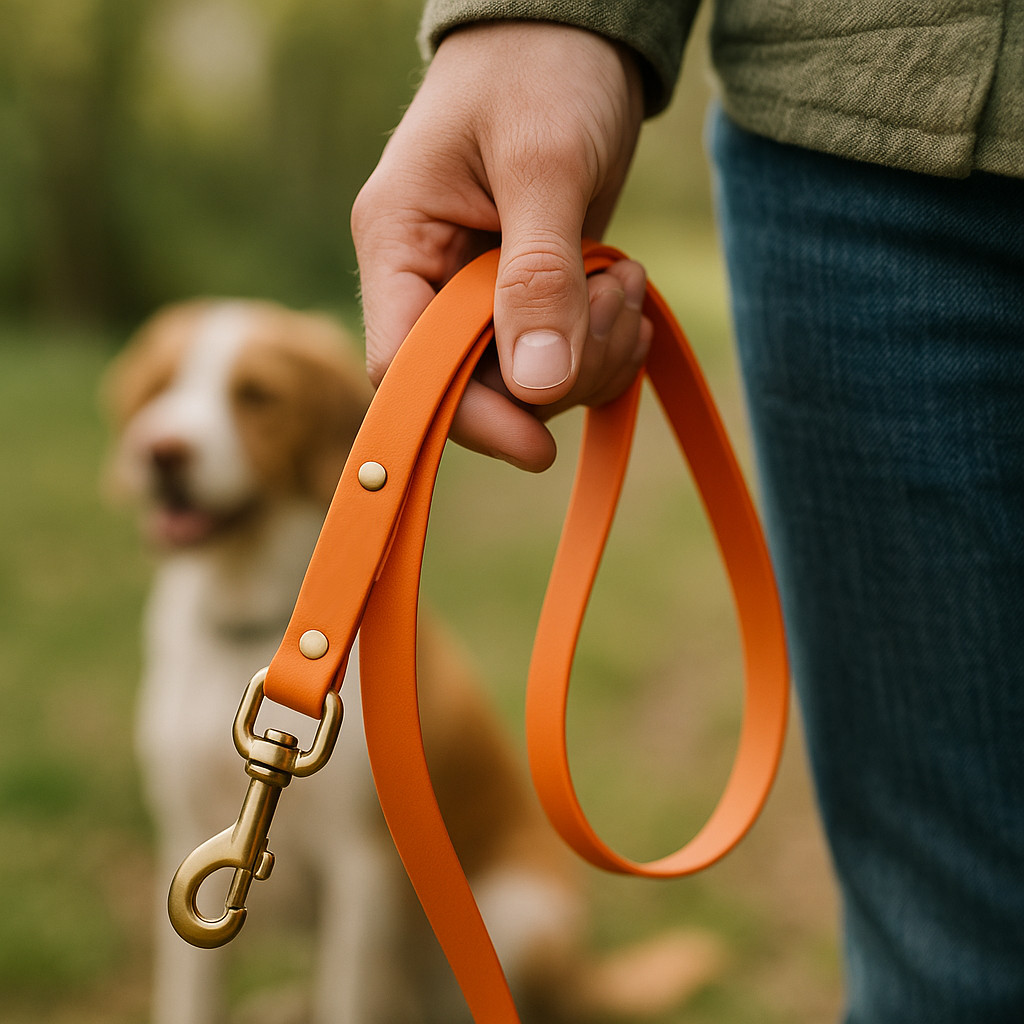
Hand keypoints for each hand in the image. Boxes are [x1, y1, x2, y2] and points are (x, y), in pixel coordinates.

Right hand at [351, 22, 648, 470]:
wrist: (572, 33)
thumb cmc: (542, 71)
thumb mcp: (545, 163)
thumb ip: (539, 273)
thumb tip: (537, 386)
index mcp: (398, 244)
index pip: (402, 365)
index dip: (462, 416)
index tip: (537, 445)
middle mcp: (428, 279)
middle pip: (470, 388)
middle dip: (553, 375)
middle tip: (612, 308)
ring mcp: (478, 294)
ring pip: (523, 384)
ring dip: (590, 356)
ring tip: (624, 285)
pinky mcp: (526, 298)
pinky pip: (559, 360)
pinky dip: (603, 346)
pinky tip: (625, 294)